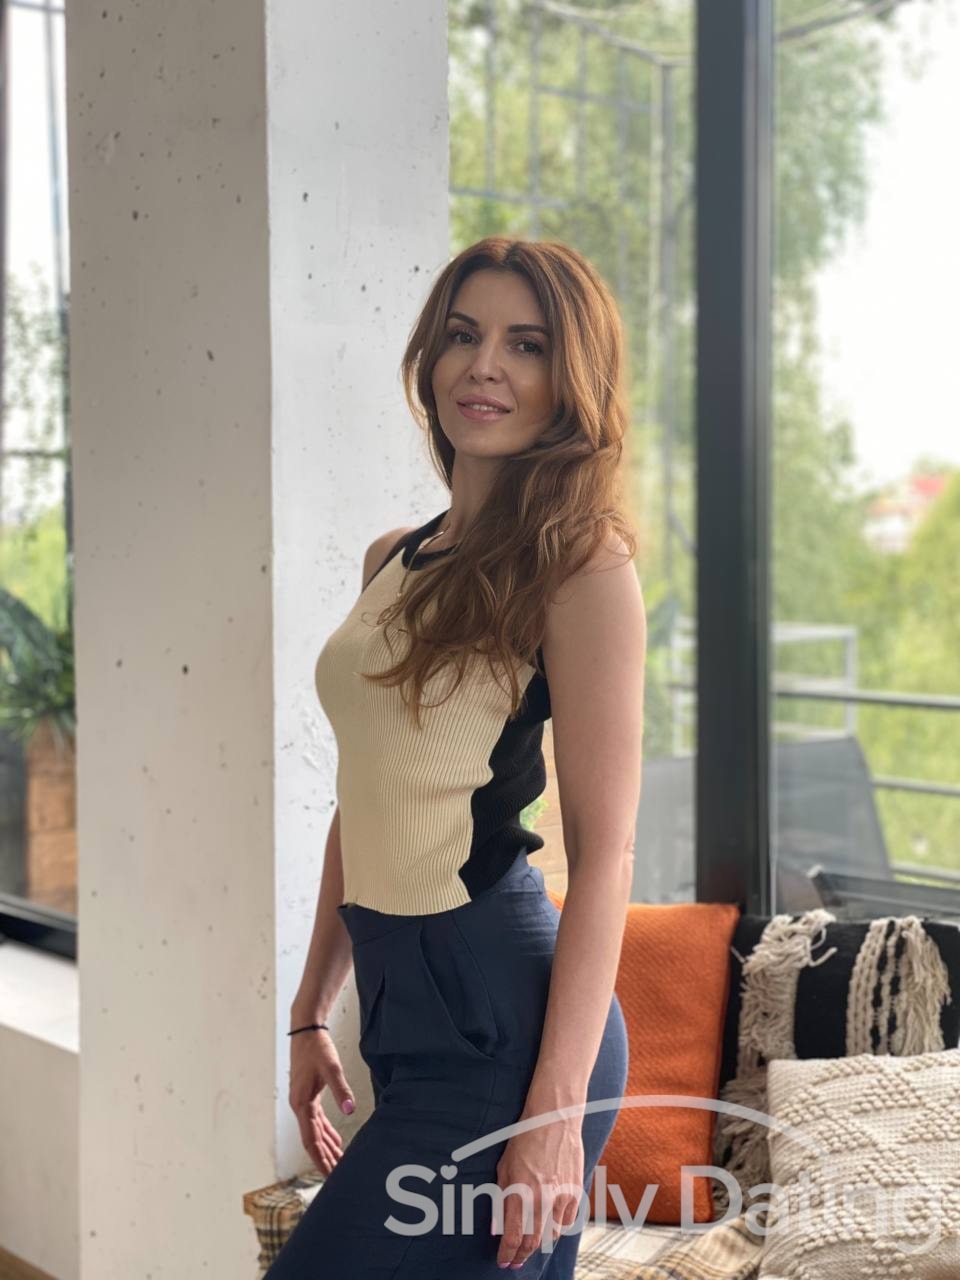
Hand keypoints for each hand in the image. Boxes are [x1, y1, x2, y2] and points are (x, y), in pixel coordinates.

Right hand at [287, 1028, 355, 1175]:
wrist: (306, 1031)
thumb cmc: (317, 1048)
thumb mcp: (331, 1068)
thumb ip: (341, 1090)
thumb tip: (350, 1110)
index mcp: (302, 1104)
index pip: (311, 1141)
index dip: (321, 1159)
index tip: (329, 1175)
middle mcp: (300, 1106)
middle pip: (313, 1140)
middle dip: (325, 1159)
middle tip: (337, 1177)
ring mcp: (303, 1102)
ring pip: (315, 1132)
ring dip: (327, 1148)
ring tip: (339, 1164)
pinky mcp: (309, 1096)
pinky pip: (318, 1122)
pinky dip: (327, 1133)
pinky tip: (336, 1142)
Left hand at [492, 1116, 584, 1268]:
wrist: (554, 1119)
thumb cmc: (524, 1140)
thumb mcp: (504, 1168)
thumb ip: (502, 1199)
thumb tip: (498, 1227)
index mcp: (521, 1193)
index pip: (513, 1237)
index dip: (507, 1254)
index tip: (502, 1261)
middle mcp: (542, 1200)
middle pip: (533, 1243)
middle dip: (522, 1256)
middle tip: (515, 1262)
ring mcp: (562, 1197)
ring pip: (552, 1236)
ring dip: (539, 1245)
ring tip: (530, 1247)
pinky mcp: (576, 1192)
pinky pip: (567, 1222)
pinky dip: (557, 1229)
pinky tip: (549, 1229)